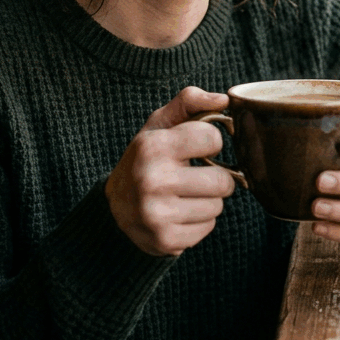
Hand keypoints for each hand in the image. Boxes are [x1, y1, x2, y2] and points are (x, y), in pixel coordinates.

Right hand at [105, 86, 235, 256]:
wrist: (114, 206)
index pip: (213, 139)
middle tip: (196, 175)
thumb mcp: (160, 124)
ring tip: (185, 194)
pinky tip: (180, 213)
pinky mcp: (165, 240)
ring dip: (208, 200)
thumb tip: (225, 99)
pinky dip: (200, 220)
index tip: (197, 146)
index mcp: (153, 147)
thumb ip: (190, 101)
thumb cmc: (146, 158)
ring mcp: (157, 214)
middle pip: (222, 181)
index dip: (210, 142)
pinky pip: (208, 227)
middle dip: (215, 176)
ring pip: (217, 206)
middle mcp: (152, 181)